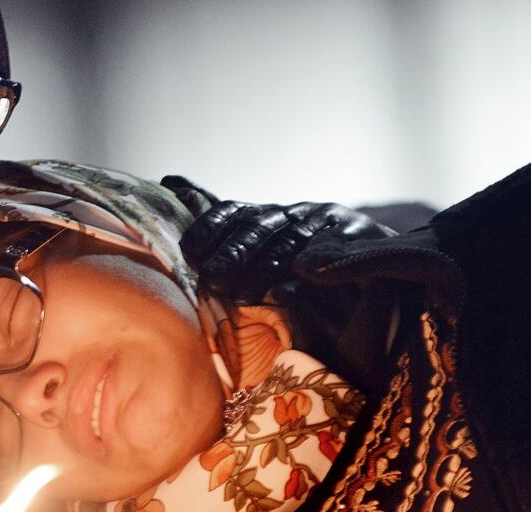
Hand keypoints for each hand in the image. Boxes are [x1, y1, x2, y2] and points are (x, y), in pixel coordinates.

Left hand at [178, 200, 393, 303]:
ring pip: (291, 244)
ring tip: (240, 294)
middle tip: (211, 279)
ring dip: (263, 268)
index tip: (190, 249)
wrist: (381, 257)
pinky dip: (311, 269)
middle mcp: (297, 212)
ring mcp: (329, 223)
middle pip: (260, 228)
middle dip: (233, 253)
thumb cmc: (308, 249)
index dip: (212, 227)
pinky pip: (333, 255)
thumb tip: (169, 177)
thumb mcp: (264, 233)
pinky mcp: (360, 240)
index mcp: (272, 213)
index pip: (235, 211)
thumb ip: (222, 216)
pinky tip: (288, 288)